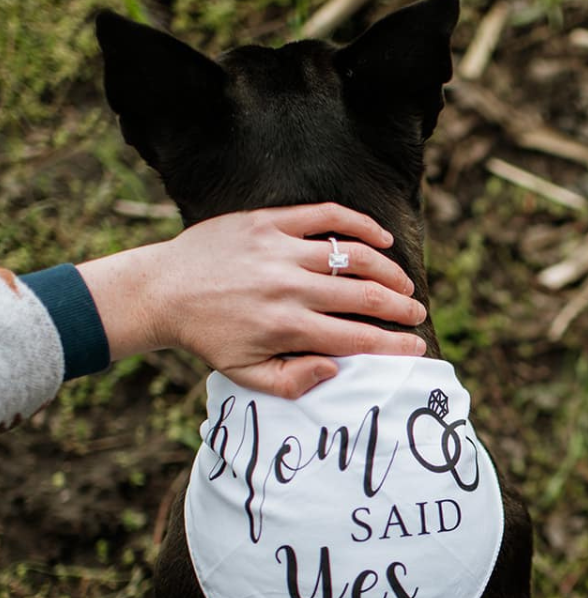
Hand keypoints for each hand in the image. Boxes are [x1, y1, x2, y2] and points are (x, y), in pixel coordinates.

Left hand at [78, 204, 428, 397]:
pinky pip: (325, 216)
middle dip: (401, 306)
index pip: (357, 337)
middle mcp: (287, 287)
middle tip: (417, 313)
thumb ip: (292, 381)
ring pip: (353, 254)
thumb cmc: (207, 338)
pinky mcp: (267, 222)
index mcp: (285, 327)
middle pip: (365, 295)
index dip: (394, 344)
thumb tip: (336, 371)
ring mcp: (279, 250)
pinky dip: (360, 225)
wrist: (159, 291)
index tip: (418, 348)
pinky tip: (381, 239)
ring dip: (388, 269)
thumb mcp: (244, 374)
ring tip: (402, 282)